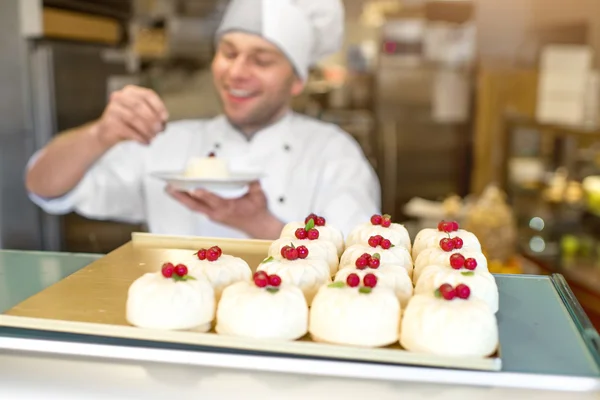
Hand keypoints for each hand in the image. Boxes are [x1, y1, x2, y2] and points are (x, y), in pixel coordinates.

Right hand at [93, 85, 168, 147]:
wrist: (107, 133)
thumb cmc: (128, 123)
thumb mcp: (142, 116)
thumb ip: (154, 117)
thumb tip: (163, 124)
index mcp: (130, 91)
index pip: (148, 94)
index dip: (158, 106)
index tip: (165, 118)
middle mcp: (120, 96)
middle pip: (140, 106)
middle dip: (152, 119)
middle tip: (159, 130)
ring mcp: (112, 108)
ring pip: (134, 118)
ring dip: (147, 130)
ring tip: (153, 137)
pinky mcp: (109, 122)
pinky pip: (128, 130)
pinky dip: (140, 137)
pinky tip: (145, 142)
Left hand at [166, 182, 283, 239]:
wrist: (258, 227)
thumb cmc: (258, 210)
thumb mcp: (259, 194)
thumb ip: (253, 182)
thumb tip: (248, 170)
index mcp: (229, 208)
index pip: (215, 201)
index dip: (205, 195)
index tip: (195, 189)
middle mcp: (218, 213)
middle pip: (196, 205)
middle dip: (181, 196)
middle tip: (169, 187)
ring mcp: (213, 215)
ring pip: (193, 206)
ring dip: (180, 198)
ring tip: (168, 188)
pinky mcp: (212, 215)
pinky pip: (196, 207)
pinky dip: (187, 199)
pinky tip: (179, 192)